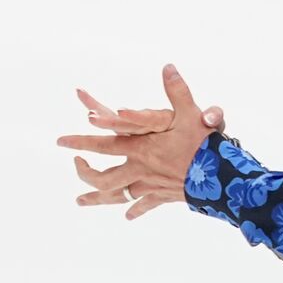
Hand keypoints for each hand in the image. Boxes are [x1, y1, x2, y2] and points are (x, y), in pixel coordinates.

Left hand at [57, 64, 217, 219]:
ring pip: (117, 196)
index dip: (80, 142)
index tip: (61, 142)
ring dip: (98, 199)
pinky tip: (127, 216)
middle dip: (84, 173)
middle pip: (103, 178)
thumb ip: (177, 90)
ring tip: (81, 201)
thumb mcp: (191, 114)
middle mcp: (141, 170)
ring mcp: (150, 186)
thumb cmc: (204, 147)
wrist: (221, 181)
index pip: (103, 145)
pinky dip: (134, 209)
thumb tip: (168, 67)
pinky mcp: (163, 196)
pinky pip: (144, 205)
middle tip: (75, 164)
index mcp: (142, 148)